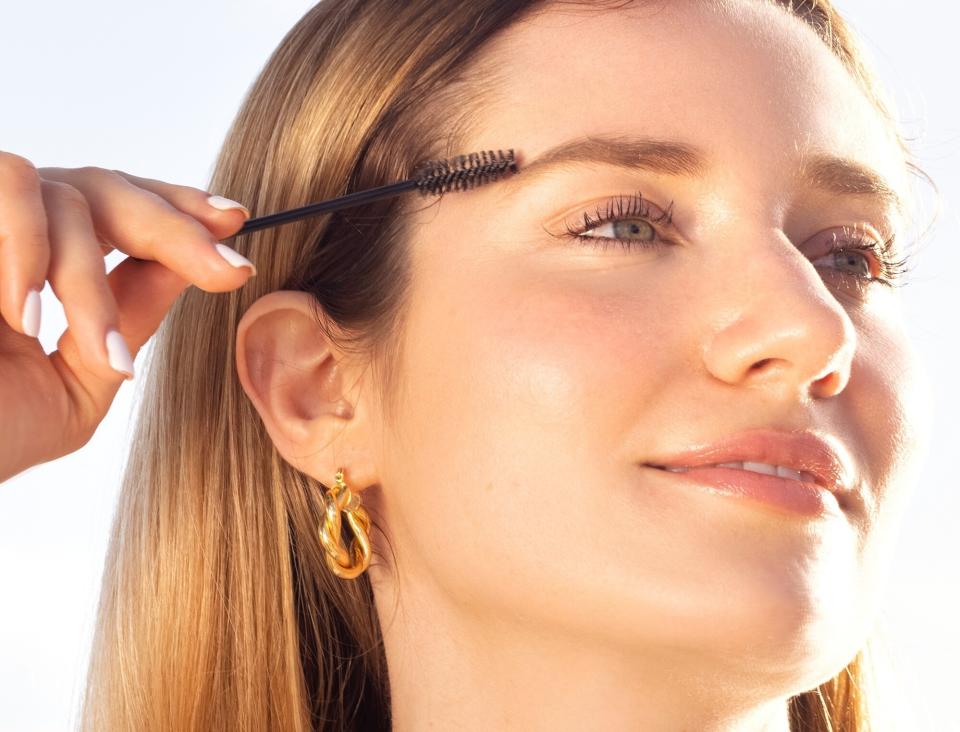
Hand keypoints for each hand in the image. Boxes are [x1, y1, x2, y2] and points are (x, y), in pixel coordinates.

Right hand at [0, 151, 256, 482]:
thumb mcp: (74, 385)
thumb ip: (125, 323)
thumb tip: (186, 270)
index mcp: (36, 269)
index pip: (114, 212)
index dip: (175, 209)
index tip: (236, 223)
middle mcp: (3, 236)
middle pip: (102, 186)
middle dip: (173, 225)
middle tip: (226, 269)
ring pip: (62, 193)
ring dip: (89, 273)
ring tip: (90, 345)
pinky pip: (8, 188)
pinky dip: (28, 252)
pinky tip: (21, 316)